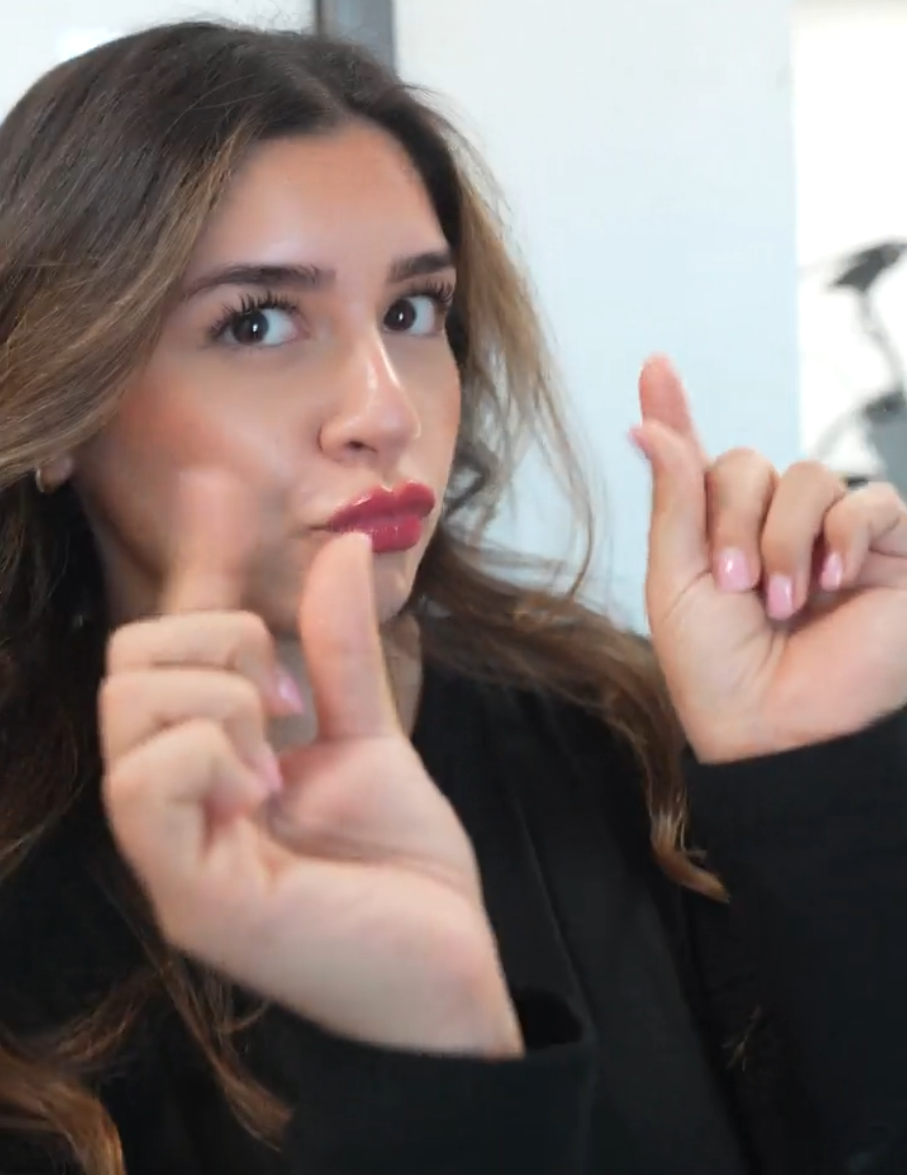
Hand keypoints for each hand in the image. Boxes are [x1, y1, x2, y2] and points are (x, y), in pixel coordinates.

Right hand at [100, 471, 520, 1055]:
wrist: (449, 969)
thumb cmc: (402, 870)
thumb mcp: (371, 736)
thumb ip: (342, 651)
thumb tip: (339, 549)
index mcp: (212, 755)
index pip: (176, 638)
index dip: (196, 558)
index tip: (221, 487)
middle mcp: (174, 797)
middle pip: (131, 658)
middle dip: (222, 640)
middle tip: (294, 697)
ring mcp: (170, 848)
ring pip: (131, 705)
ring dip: (225, 694)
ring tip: (283, 748)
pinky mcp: (188, 893)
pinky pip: (143, 779)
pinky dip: (210, 752)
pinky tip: (263, 787)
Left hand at [632, 356, 906, 762]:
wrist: (777, 730)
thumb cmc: (717, 670)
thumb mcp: (677, 580)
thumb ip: (675, 498)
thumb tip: (646, 424)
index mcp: (715, 532)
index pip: (698, 459)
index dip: (675, 413)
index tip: (654, 366)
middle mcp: (773, 526)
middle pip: (751, 463)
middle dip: (734, 520)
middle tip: (735, 585)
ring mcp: (831, 537)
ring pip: (809, 477)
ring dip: (785, 538)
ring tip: (783, 601)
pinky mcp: (889, 553)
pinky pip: (872, 501)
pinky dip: (845, 534)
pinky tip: (832, 581)